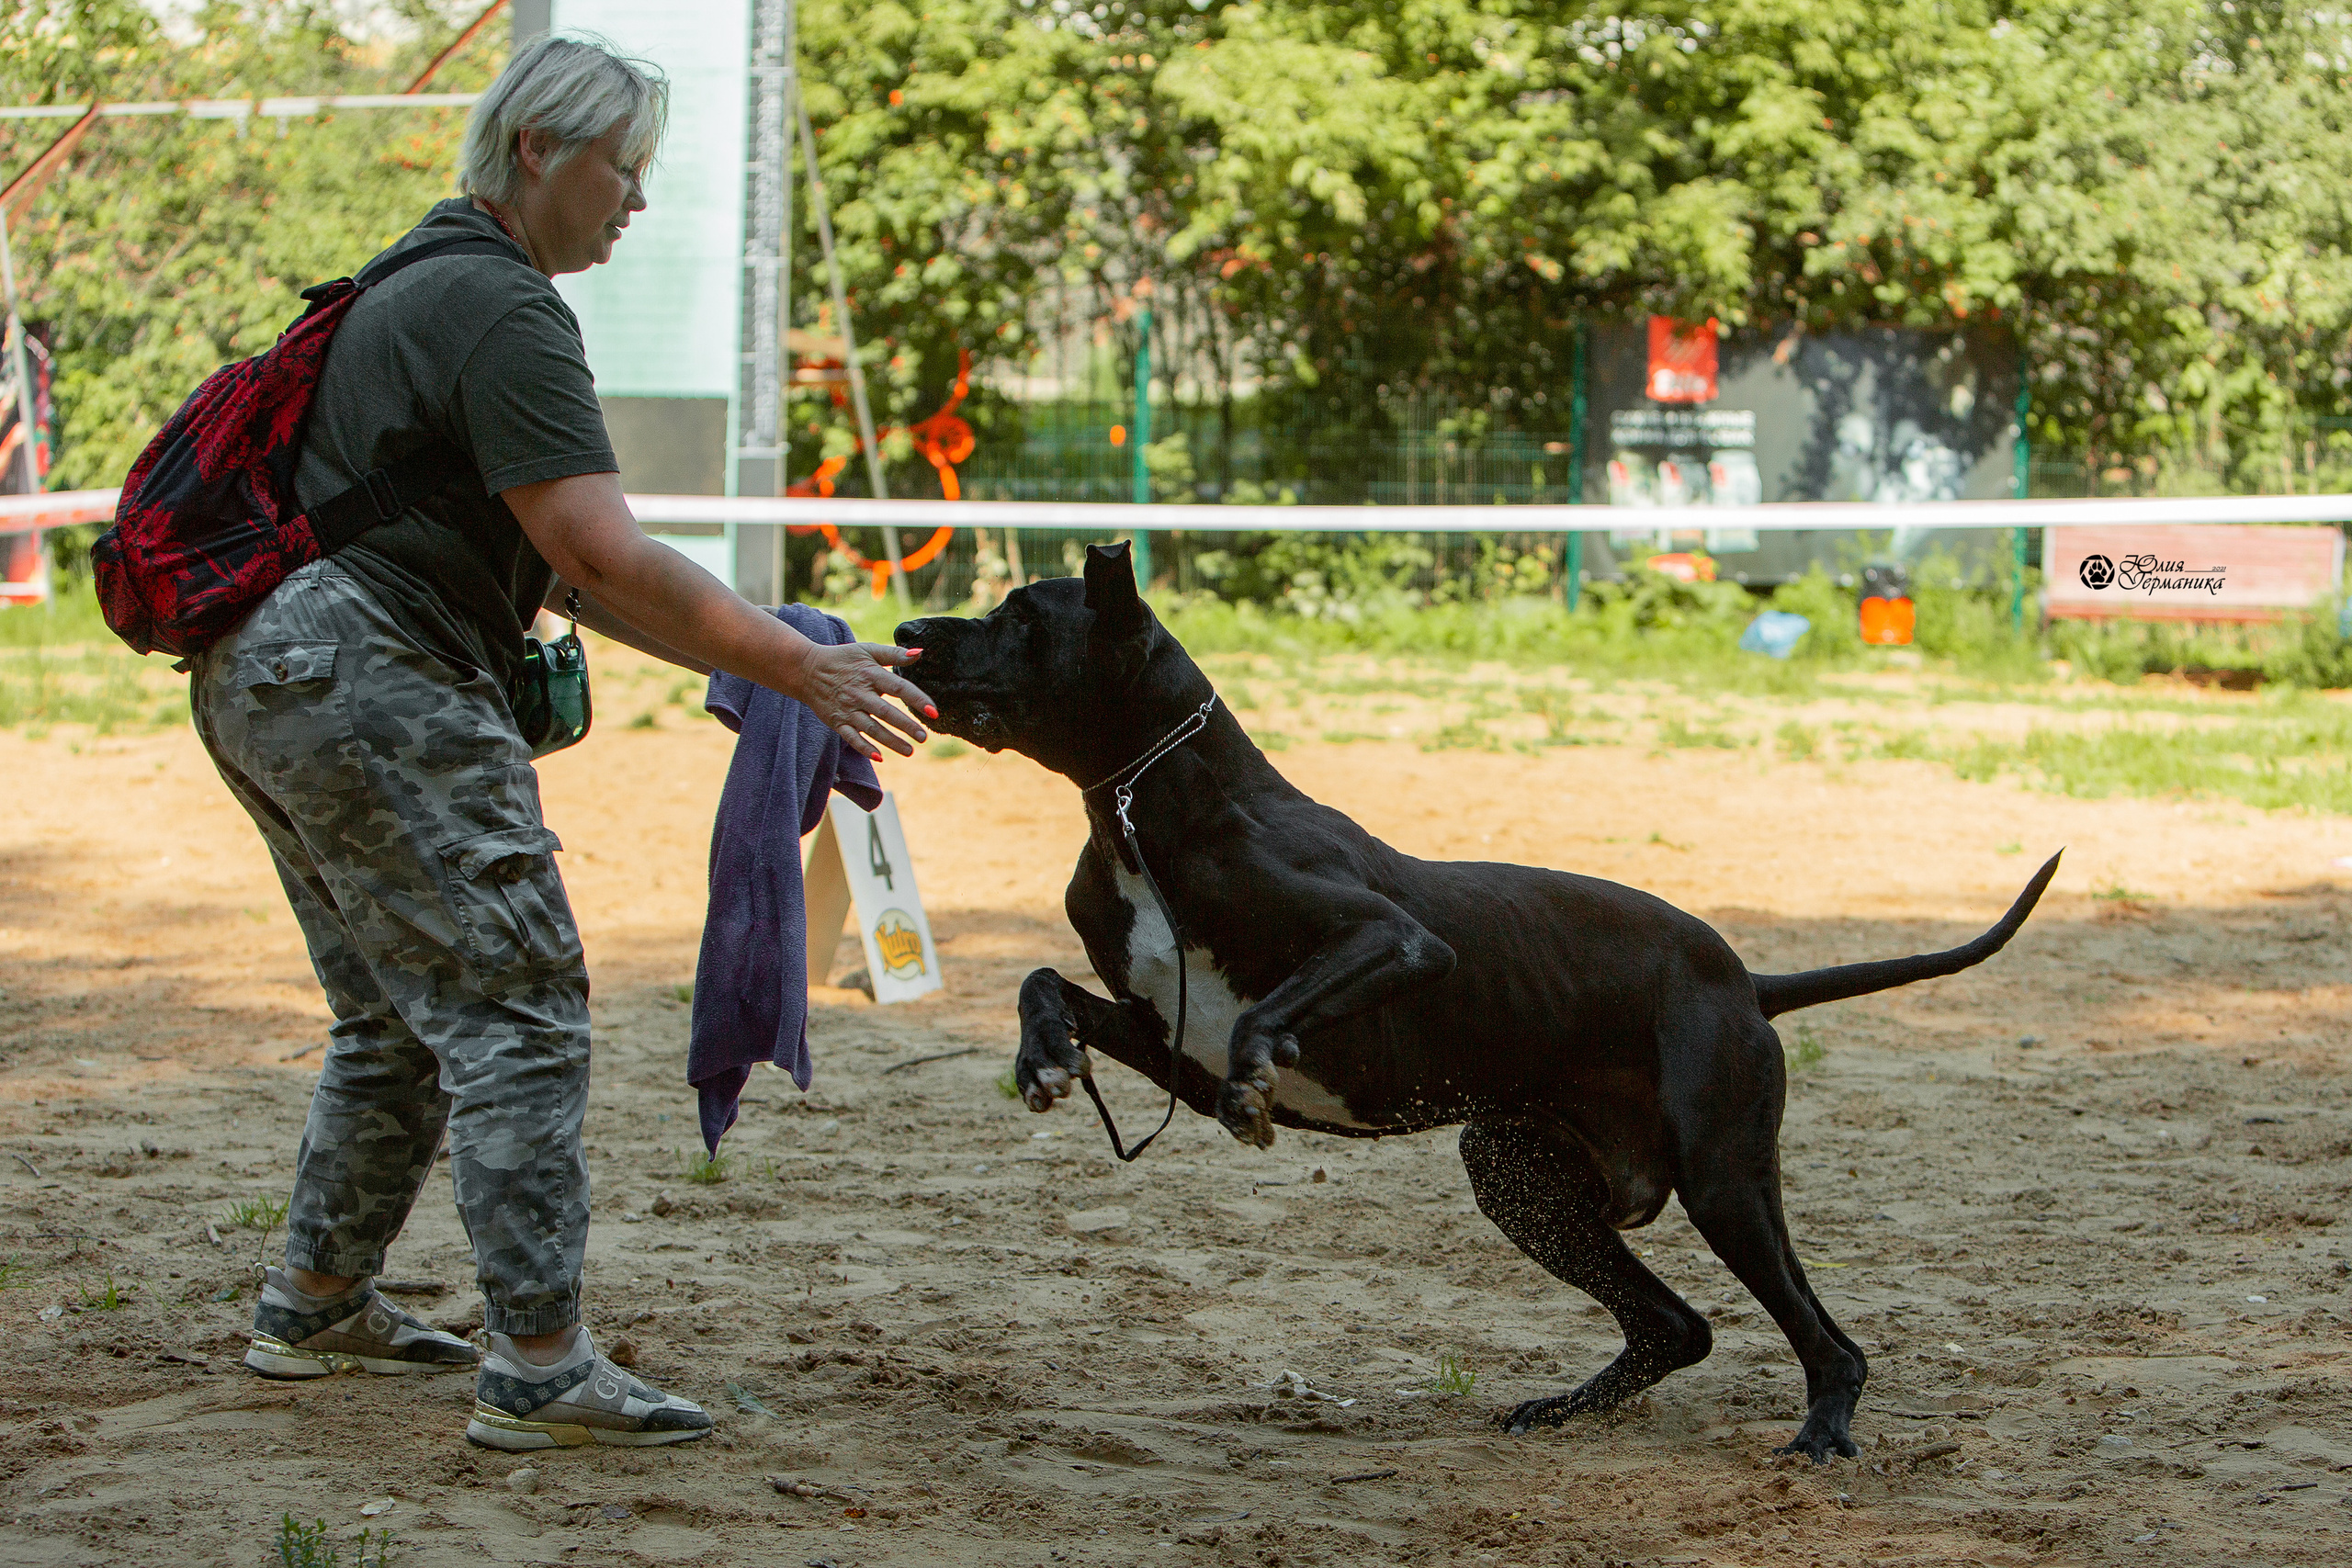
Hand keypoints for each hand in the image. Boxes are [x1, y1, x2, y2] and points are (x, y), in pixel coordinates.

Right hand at [794, 641, 935, 758]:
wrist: (806, 669)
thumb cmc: (842, 659)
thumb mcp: (867, 650)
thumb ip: (894, 654)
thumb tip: (920, 653)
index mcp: (870, 675)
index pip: (898, 688)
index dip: (916, 699)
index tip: (933, 712)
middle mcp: (859, 694)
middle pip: (886, 712)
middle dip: (906, 726)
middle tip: (923, 737)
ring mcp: (847, 709)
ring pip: (871, 728)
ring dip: (891, 741)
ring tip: (910, 751)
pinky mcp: (837, 721)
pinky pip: (851, 737)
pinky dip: (864, 748)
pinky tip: (880, 757)